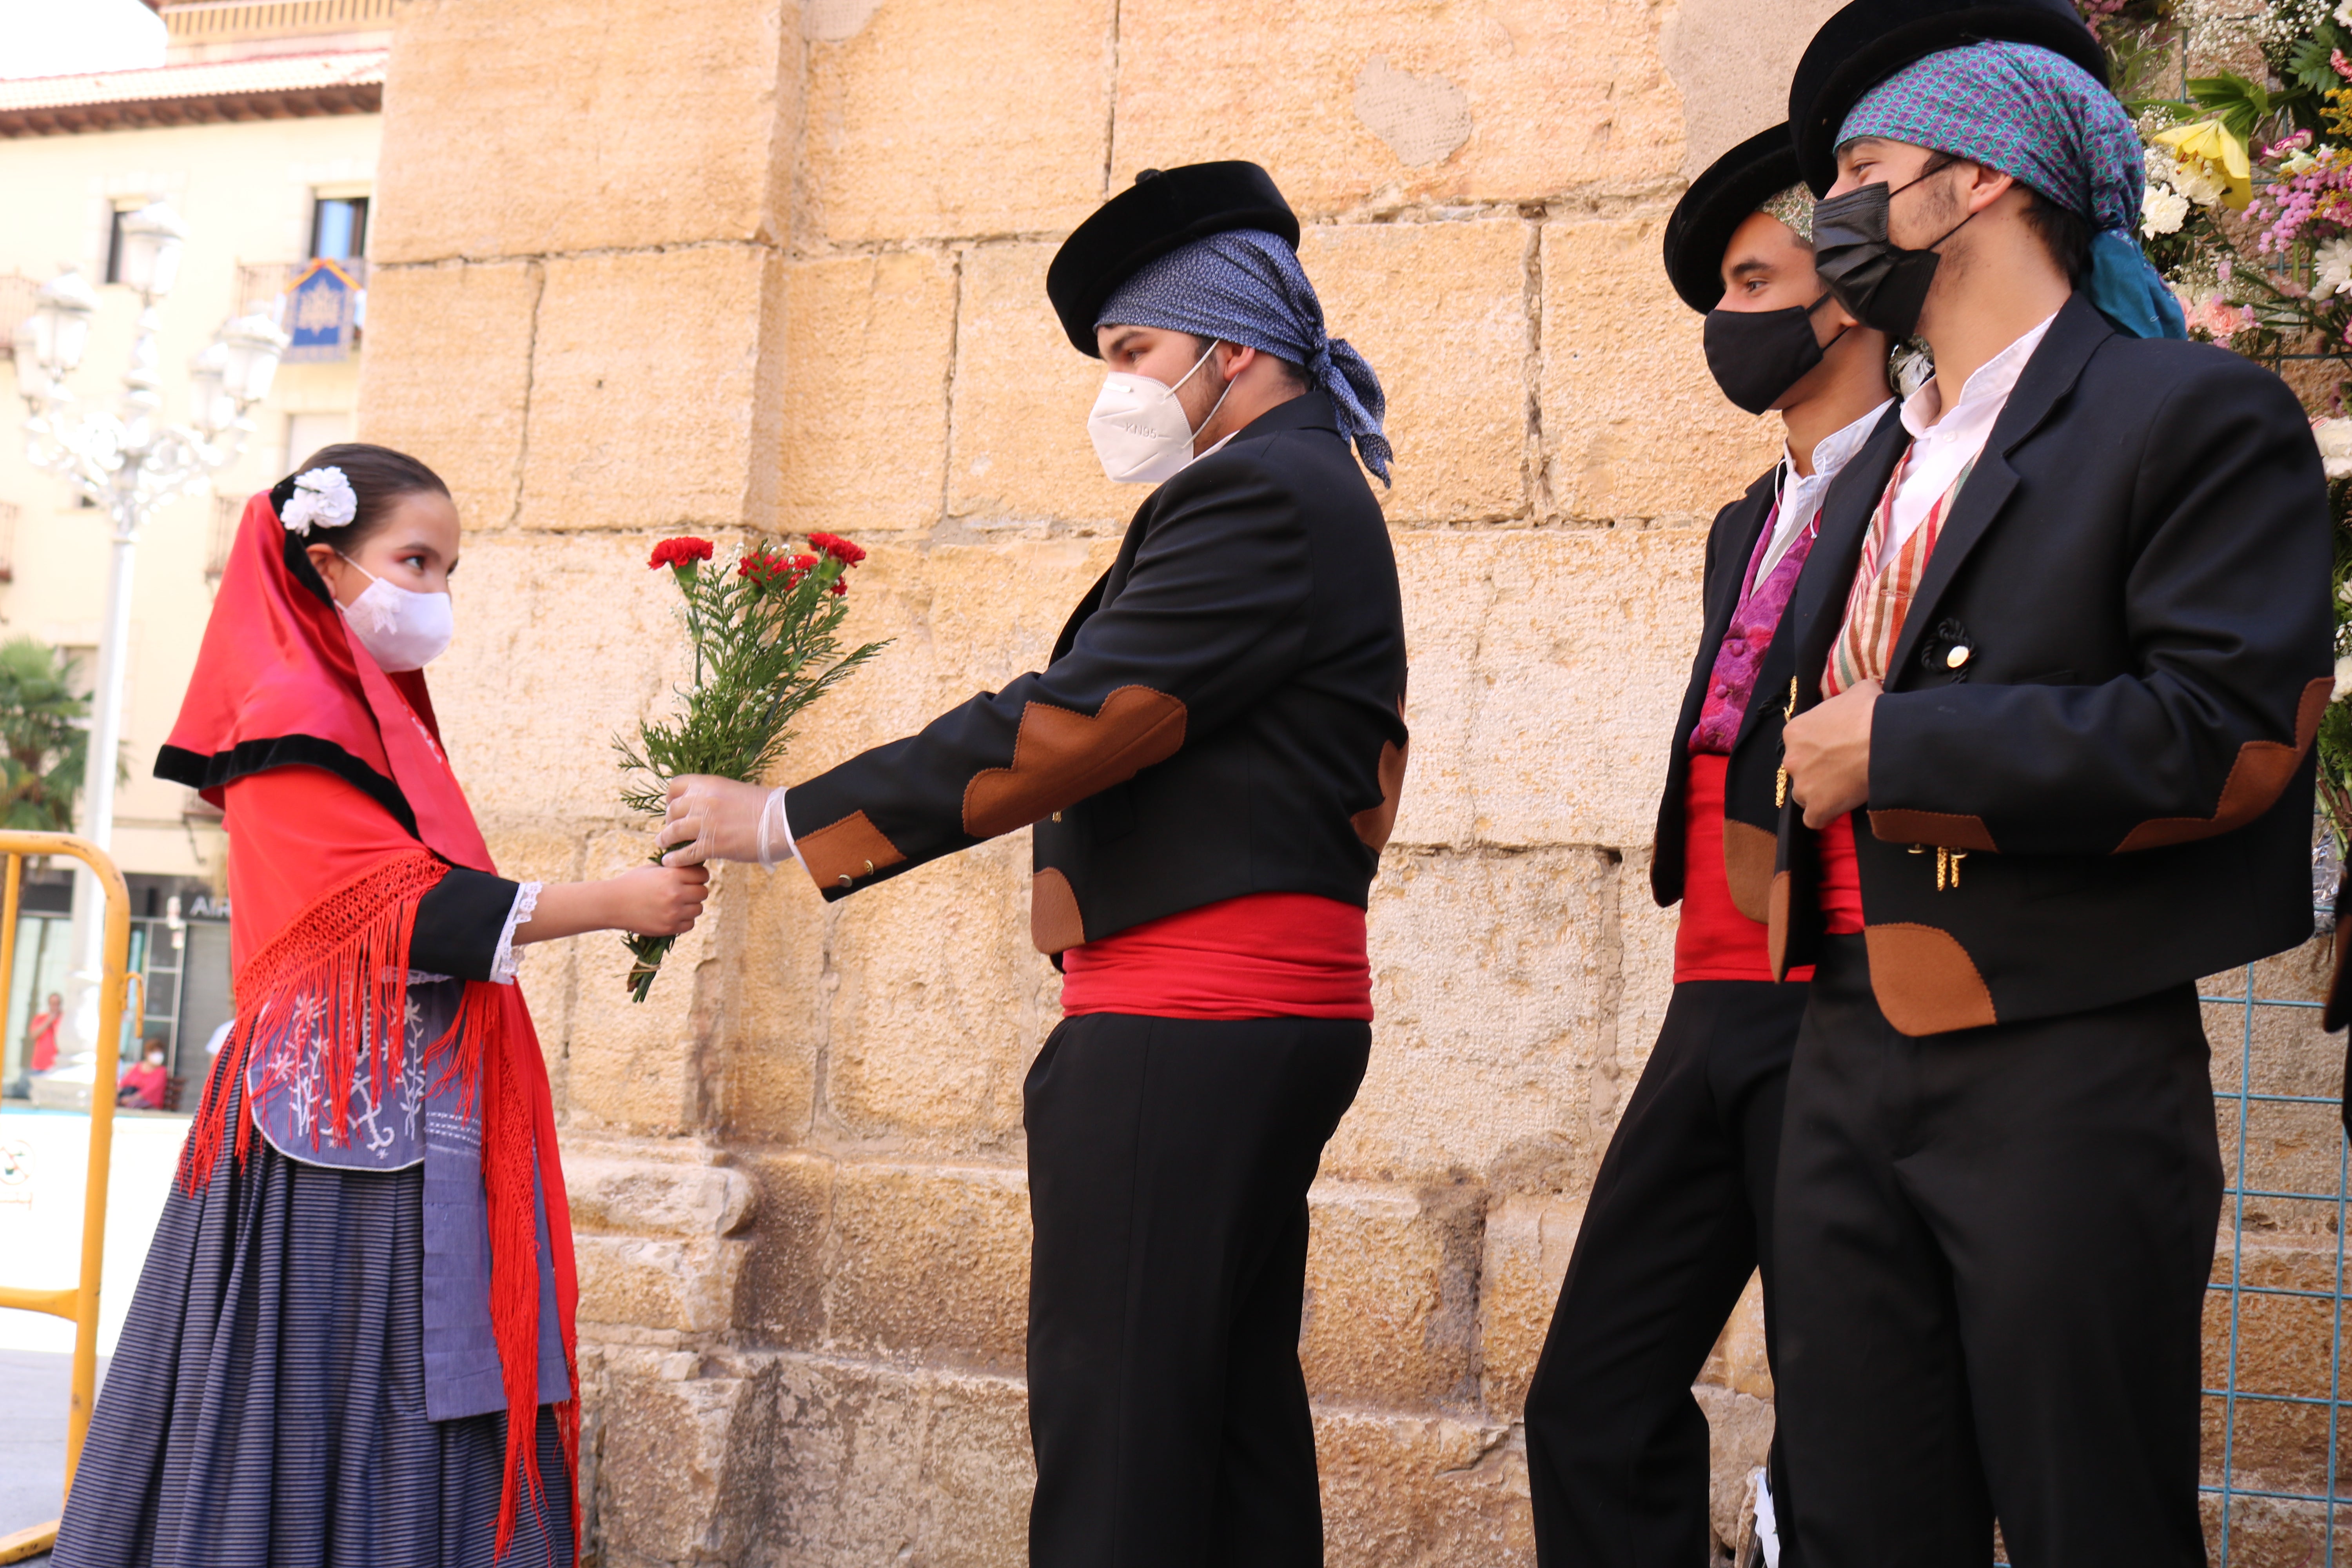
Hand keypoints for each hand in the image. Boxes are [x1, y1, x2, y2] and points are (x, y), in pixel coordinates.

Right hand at [602, 863, 710, 936]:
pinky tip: (673, 914)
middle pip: (703, 892)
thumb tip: (696, 868)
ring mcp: (673, 912)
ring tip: (678, 903)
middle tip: (686, 891)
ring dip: (691, 906)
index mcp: (672, 875)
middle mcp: (675, 894)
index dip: (699, 875)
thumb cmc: (632, 883)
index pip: (703, 875)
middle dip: (696, 891)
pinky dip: (685, 920)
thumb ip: (675, 869)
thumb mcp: (653, 869)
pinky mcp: (669, 927)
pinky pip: (690, 924)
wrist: (612, 904)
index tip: (693, 877)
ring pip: (698, 909)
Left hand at [658, 775, 771, 865]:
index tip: (674, 806)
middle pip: (672, 810)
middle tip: (672, 828)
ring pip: (673, 831)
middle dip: (669, 820)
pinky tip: (669, 861)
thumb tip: (707, 806)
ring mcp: (706, 824)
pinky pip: (685, 853)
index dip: (671, 797)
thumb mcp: (737, 791)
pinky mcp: (712, 845)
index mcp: (710, 784)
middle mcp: (704, 801)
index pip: (676, 786)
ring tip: (663, 843)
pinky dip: (674, 858)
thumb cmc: (768, 807)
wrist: (783, 822)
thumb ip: (717, 797)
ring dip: (665, 838)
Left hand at [1782, 679, 1879, 828]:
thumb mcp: (1857, 692)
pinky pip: (1814, 819)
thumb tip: (1858, 699)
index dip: (1818, 749)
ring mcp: (1802, 785)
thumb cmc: (1871, 712)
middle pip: (1800, 770)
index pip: (1800, 745)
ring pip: (1805, 795)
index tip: (1836, 750)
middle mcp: (1792, 759)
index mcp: (1795, 731)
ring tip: (1845, 789)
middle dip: (1817, 771)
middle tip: (1843, 769)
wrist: (1885, 740)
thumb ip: (1846, 700)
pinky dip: (1825, 816)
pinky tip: (1838, 810)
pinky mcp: (1817, 807)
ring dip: (1820, 794)